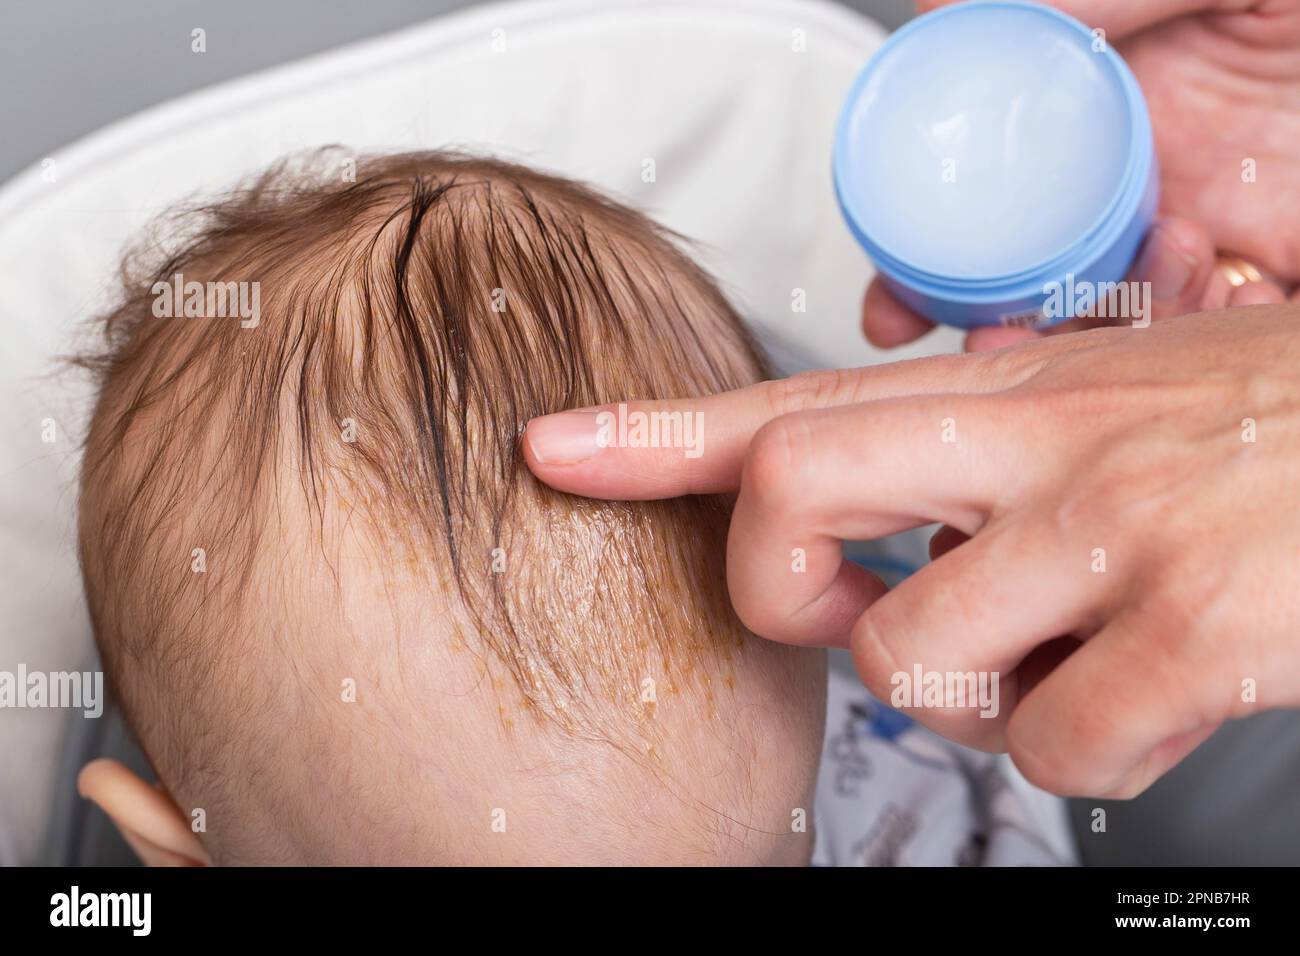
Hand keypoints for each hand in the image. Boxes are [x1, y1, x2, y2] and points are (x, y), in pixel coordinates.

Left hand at [523, 306, 1299, 796]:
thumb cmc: (1274, 425)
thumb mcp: (1116, 395)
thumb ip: (988, 452)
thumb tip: (892, 523)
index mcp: (1016, 390)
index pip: (792, 400)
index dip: (656, 431)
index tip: (560, 449)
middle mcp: (1045, 446)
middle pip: (793, 493)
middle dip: (779, 578)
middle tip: (835, 603)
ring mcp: (1111, 535)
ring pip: (914, 657)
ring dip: (963, 685)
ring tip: (1046, 649)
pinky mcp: (1188, 634)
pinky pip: (1047, 742)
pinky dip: (1071, 744)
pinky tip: (1130, 690)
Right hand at [866, 0, 1299, 351]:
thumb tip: (941, 8)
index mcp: (1131, 110)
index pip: (1003, 205)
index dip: (936, 263)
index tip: (890, 304)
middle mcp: (1169, 181)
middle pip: (1049, 288)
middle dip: (998, 336)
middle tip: (981, 346)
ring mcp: (1236, 232)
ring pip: (1129, 331)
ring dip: (1091, 347)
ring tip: (1094, 318)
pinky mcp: (1296, 273)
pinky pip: (1233, 342)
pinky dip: (1201, 345)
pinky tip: (1207, 305)